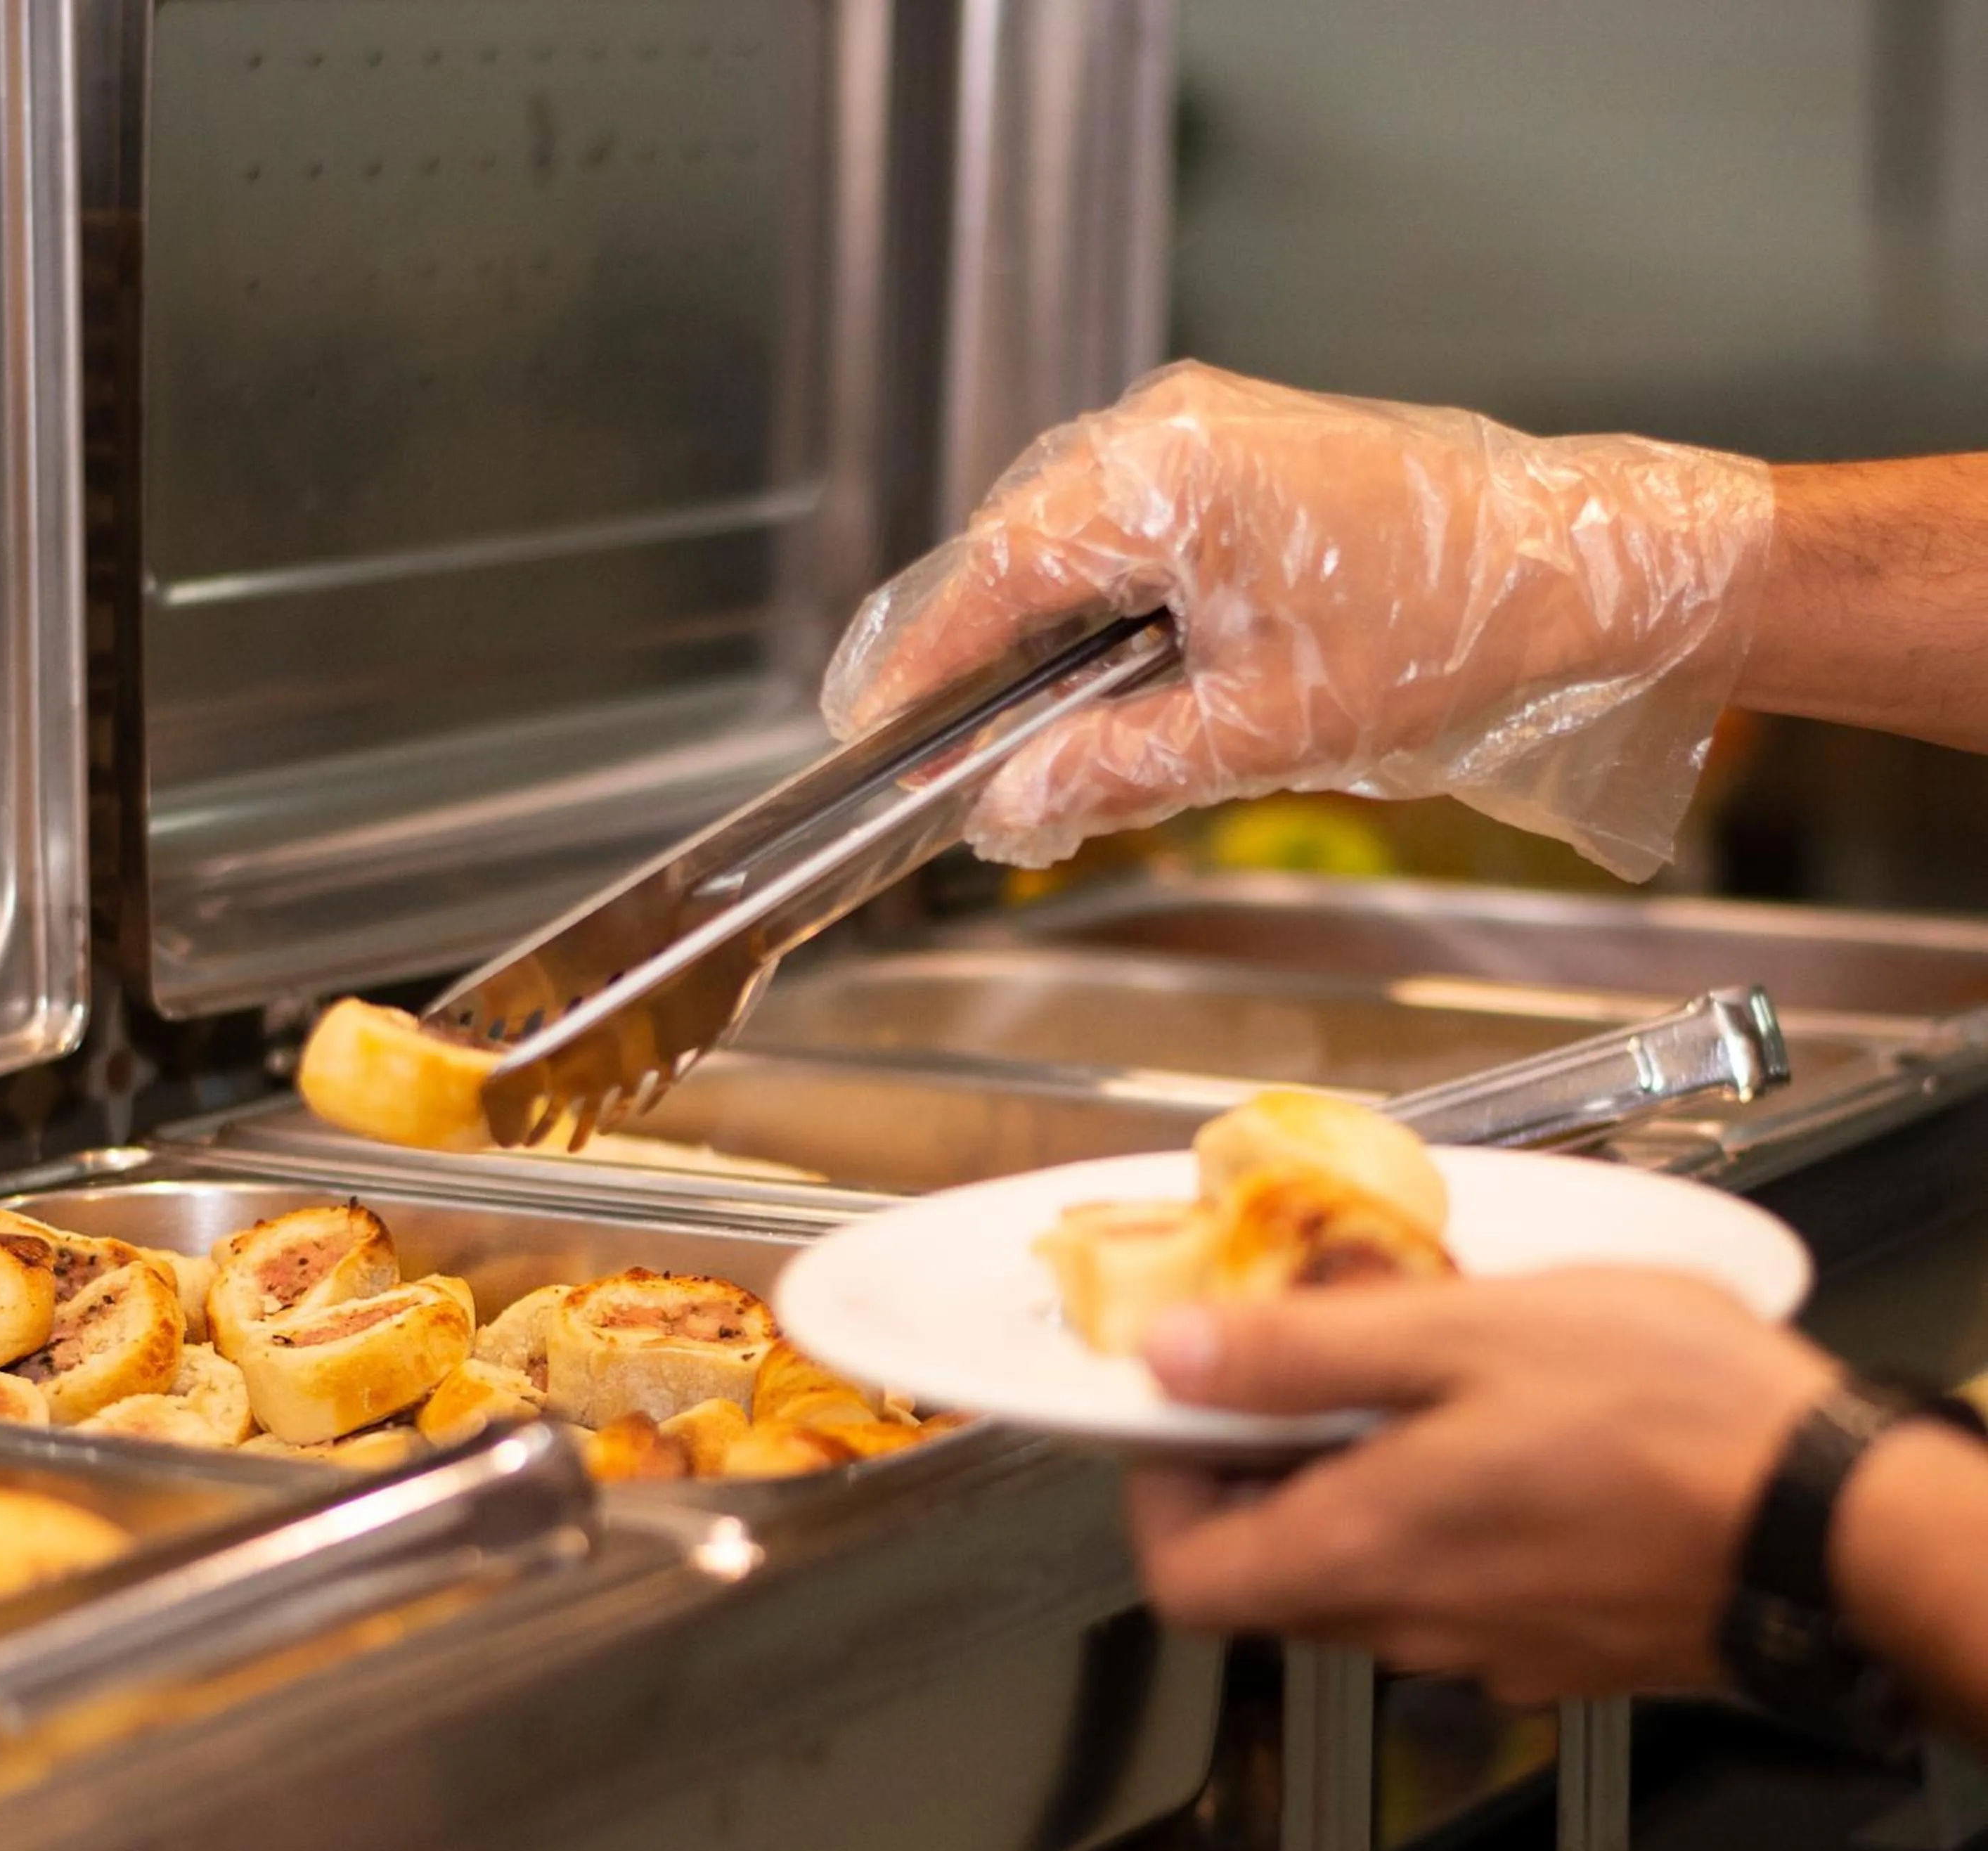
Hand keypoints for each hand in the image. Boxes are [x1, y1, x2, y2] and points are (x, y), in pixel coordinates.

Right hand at [822, 362, 1772, 878]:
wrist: (1582, 565)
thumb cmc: (1450, 629)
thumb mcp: (1267, 730)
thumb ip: (1117, 769)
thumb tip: (1009, 812)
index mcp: (1163, 479)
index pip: (991, 573)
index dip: (922, 662)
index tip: (877, 732)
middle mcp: (1167, 430)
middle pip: (1011, 548)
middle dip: (973, 657)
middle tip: (953, 757)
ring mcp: (1202, 430)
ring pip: (1062, 538)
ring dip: (1034, 633)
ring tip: (1027, 732)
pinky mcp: (1234, 453)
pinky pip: (1121, 524)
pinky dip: (1094, 602)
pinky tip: (1104, 674)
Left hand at [1124, 1269, 1835, 1704]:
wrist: (1843, 1520)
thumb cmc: (1673, 1420)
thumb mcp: (1462, 1336)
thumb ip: (1300, 1353)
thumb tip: (1171, 1357)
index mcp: (1366, 1551)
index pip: (1184, 1580)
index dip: (1157, 1489)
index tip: (1185, 1406)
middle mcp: (1412, 1622)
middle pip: (1267, 1571)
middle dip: (1257, 1463)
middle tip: (1302, 1358)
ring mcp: (1488, 1642)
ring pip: (1361, 1571)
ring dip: (1354, 1474)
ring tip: (1414, 1372)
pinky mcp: (1556, 1638)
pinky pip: (1451, 1579)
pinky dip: (1439, 1506)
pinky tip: (1499, 1428)